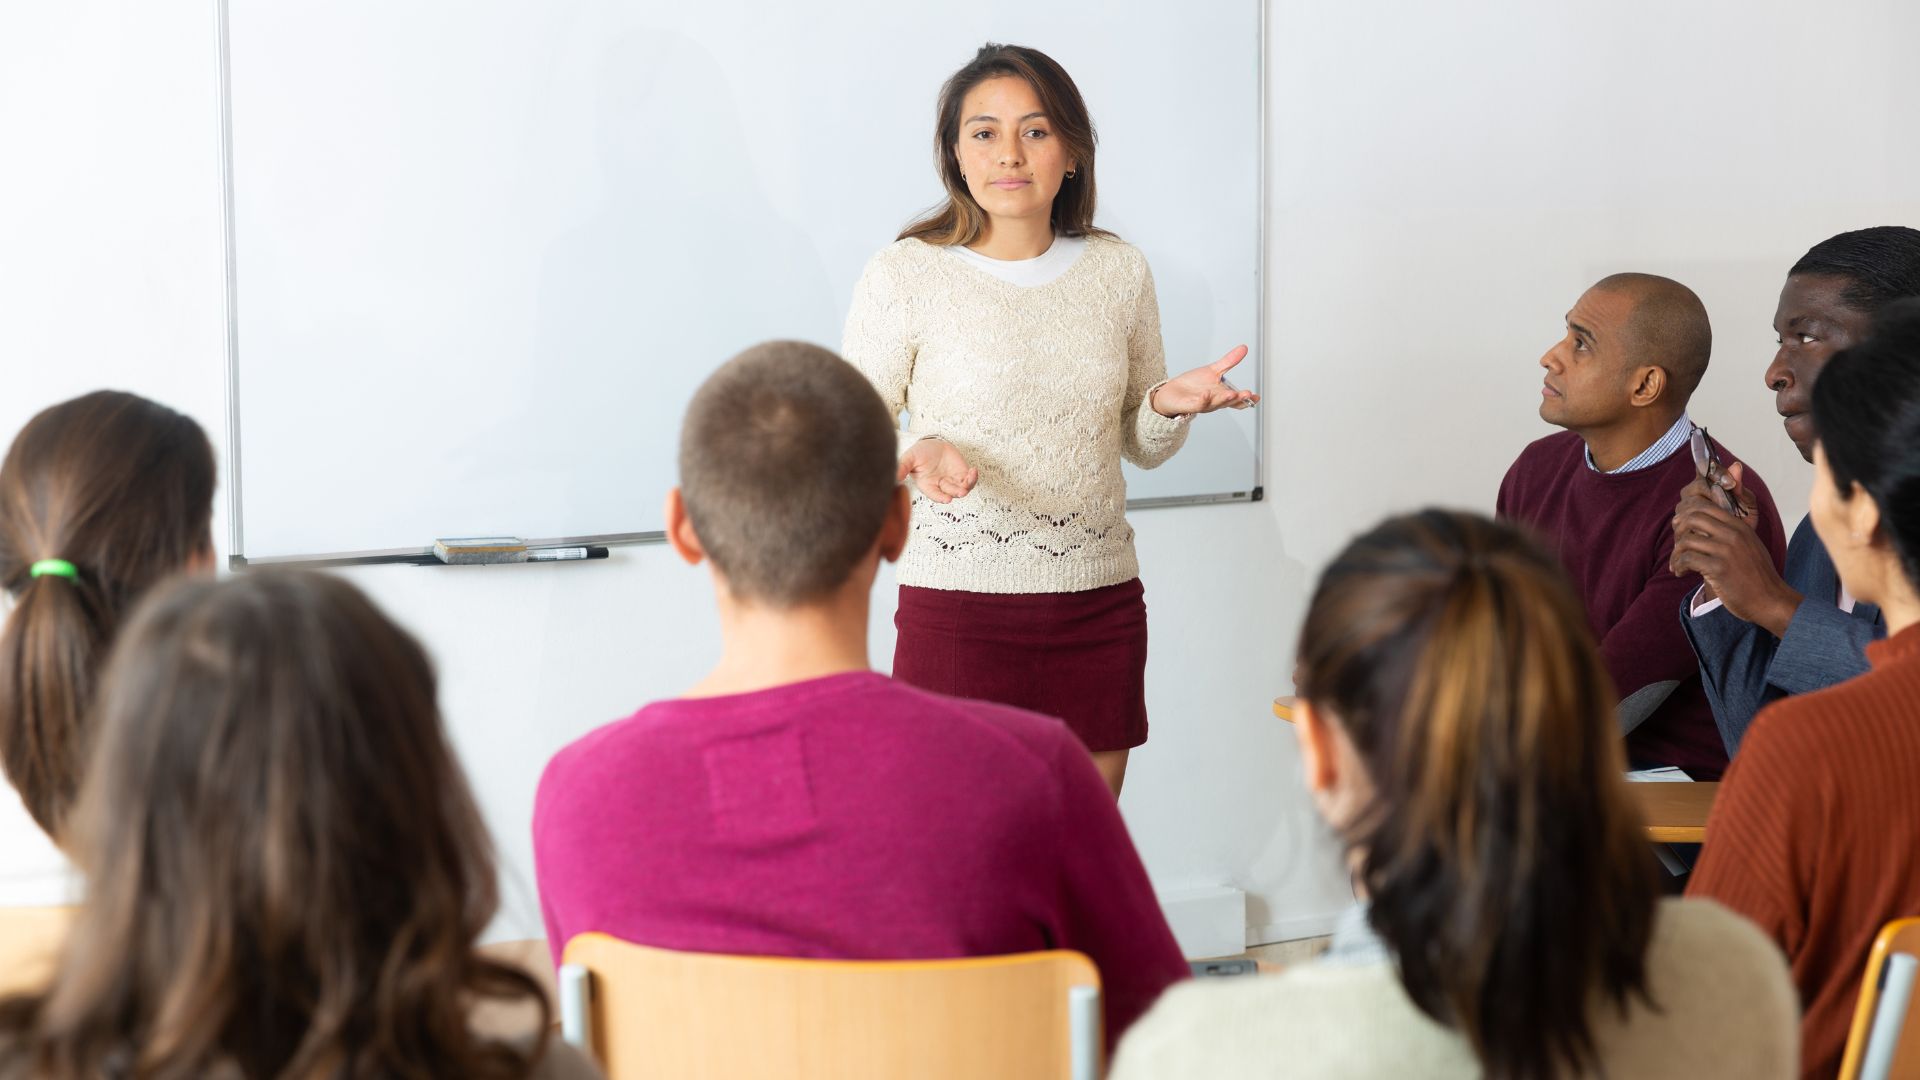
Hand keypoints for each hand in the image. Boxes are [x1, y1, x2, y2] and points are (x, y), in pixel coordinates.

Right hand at [898, 437, 976, 503]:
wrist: (932, 444)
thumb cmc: (919, 453)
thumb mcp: (909, 458)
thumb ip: (902, 467)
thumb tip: (895, 477)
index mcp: (928, 485)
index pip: (935, 494)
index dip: (940, 497)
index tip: (946, 499)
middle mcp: (941, 486)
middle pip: (950, 492)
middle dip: (956, 492)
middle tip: (961, 491)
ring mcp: (952, 481)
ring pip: (962, 488)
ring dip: (968, 485)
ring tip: (970, 477)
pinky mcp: (962, 474)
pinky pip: (969, 480)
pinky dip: (973, 477)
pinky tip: (974, 471)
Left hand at [1151, 345, 1260, 417]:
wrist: (1172, 392)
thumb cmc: (1193, 384)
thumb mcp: (1213, 370)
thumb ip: (1229, 361)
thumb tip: (1244, 348)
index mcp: (1222, 395)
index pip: (1237, 400)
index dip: (1247, 399)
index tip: (1256, 396)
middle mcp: (1214, 402)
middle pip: (1229, 402)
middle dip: (1238, 398)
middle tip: (1247, 394)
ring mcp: (1203, 404)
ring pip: (1215, 404)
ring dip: (1224, 399)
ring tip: (1232, 394)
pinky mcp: (1190, 405)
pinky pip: (1197, 404)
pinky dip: (1202, 399)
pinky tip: (1205, 394)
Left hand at [1670, 463, 1797, 634]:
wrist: (1770, 600)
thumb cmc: (1756, 575)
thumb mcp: (1748, 544)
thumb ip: (1731, 530)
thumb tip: (1704, 519)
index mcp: (1739, 526)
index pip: (1704, 505)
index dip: (1686, 513)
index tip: (1681, 529)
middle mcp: (1733, 534)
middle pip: (1692, 517)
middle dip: (1678, 530)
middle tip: (1678, 546)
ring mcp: (1726, 551)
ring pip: (1686, 539)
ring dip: (1676, 553)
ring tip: (1678, 564)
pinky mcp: (1719, 568)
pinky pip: (1688, 559)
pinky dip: (1679, 566)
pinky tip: (1681, 572)